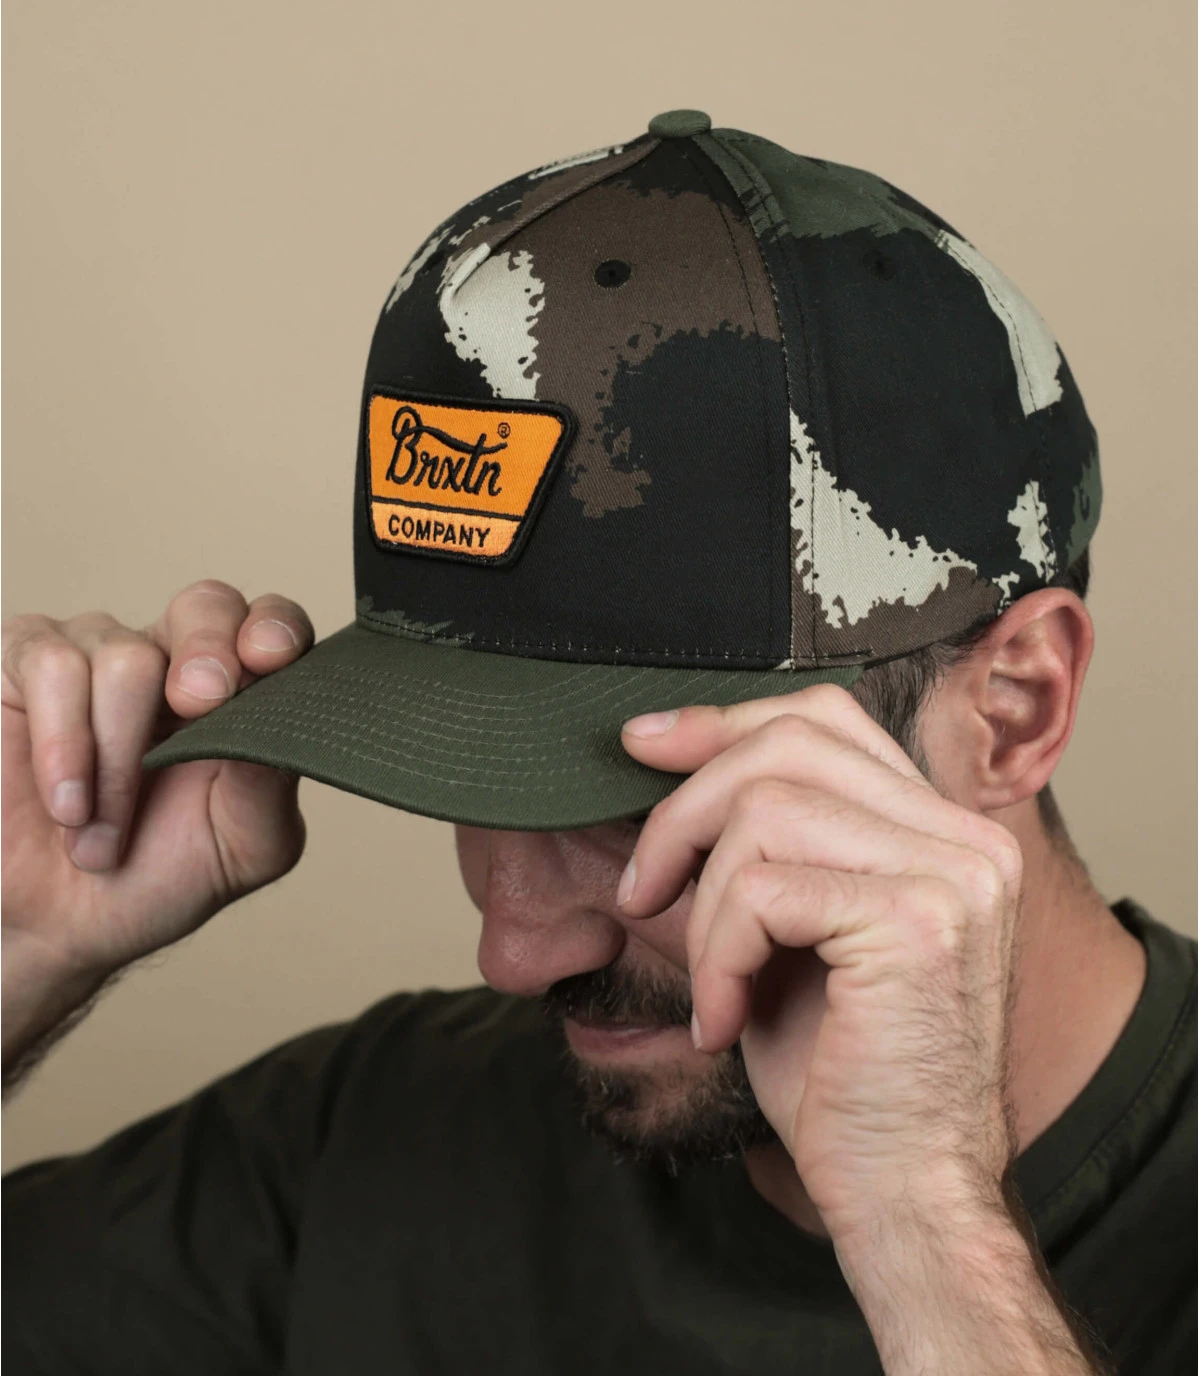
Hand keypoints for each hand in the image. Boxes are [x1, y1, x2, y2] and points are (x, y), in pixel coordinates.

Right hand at [2, 580, 312, 1006]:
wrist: (53, 929)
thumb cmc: (154, 879)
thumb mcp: (242, 847)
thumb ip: (272, 784)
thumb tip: (286, 725)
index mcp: (239, 693)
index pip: (271, 626)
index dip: (275, 629)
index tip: (271, 658)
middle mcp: (171, 659)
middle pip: (206, 606)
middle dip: (209, 651)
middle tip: (200, 702)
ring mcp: (94, 654)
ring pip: (126, 656)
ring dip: (119, 759)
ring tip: (102, 838)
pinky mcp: (20, 663)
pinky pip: (51, 664)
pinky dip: (65, 743)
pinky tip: (69, 805)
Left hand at [618, 686, 1024, 1245]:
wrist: (903, 1193)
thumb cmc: (838, 1073)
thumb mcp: (792, 933)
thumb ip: (766, 844)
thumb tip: (669, 754)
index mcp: (944, 833)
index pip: (826, 720)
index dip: (723, 721)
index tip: (641, 744)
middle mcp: (966, 840)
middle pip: (789, 743)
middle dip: (685, 808)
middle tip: (639, 890)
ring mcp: (953, 875)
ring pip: (764, 811)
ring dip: (701, 906)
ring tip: (709, 986)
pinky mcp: (917, 922)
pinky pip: (762, 890)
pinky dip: (715, 955)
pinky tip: (723, 1019)